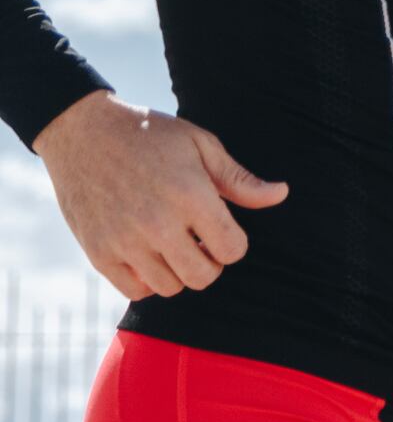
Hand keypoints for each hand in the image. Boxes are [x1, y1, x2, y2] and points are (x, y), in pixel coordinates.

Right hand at [33, 91, 288, 300]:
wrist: (82, 131)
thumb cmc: (149, 134)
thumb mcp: (200, 144)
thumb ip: (239, 179)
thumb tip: (280, 194)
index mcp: (190, 195)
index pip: (232, 250)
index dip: (234, 243)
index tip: (222, 229)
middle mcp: (158, 224)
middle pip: (203, 276)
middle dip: (210, 262)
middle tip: (201, 241)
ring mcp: (124, 241)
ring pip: (170, 287)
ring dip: (179, 271)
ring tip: (174, 244)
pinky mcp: (98, 252)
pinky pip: (135, 290)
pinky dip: (148, 281)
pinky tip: (150, 255)